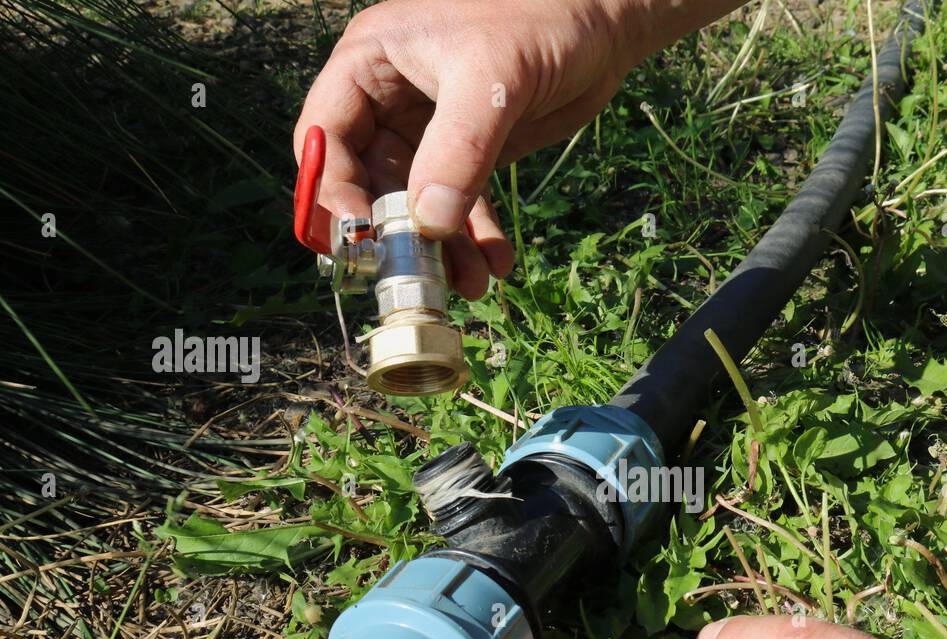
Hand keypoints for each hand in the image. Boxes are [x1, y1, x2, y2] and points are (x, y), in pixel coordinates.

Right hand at [294, 0, 653, 297]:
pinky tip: (496, 264)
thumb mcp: (493, 78)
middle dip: (394, 234)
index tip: (363, 237)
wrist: (602, 22)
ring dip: (440, 249)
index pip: (324, 135)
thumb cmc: (540, 17)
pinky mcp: (470, 153)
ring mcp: (429, 131)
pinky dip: (474, 239)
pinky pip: (459, 206)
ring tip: (471, 283)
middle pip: (368, 182)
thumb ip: (459, 149)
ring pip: (416, 204)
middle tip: (420, 276)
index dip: (334, 190)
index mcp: (371, 62)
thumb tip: (430, 222)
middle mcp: (390, 99)